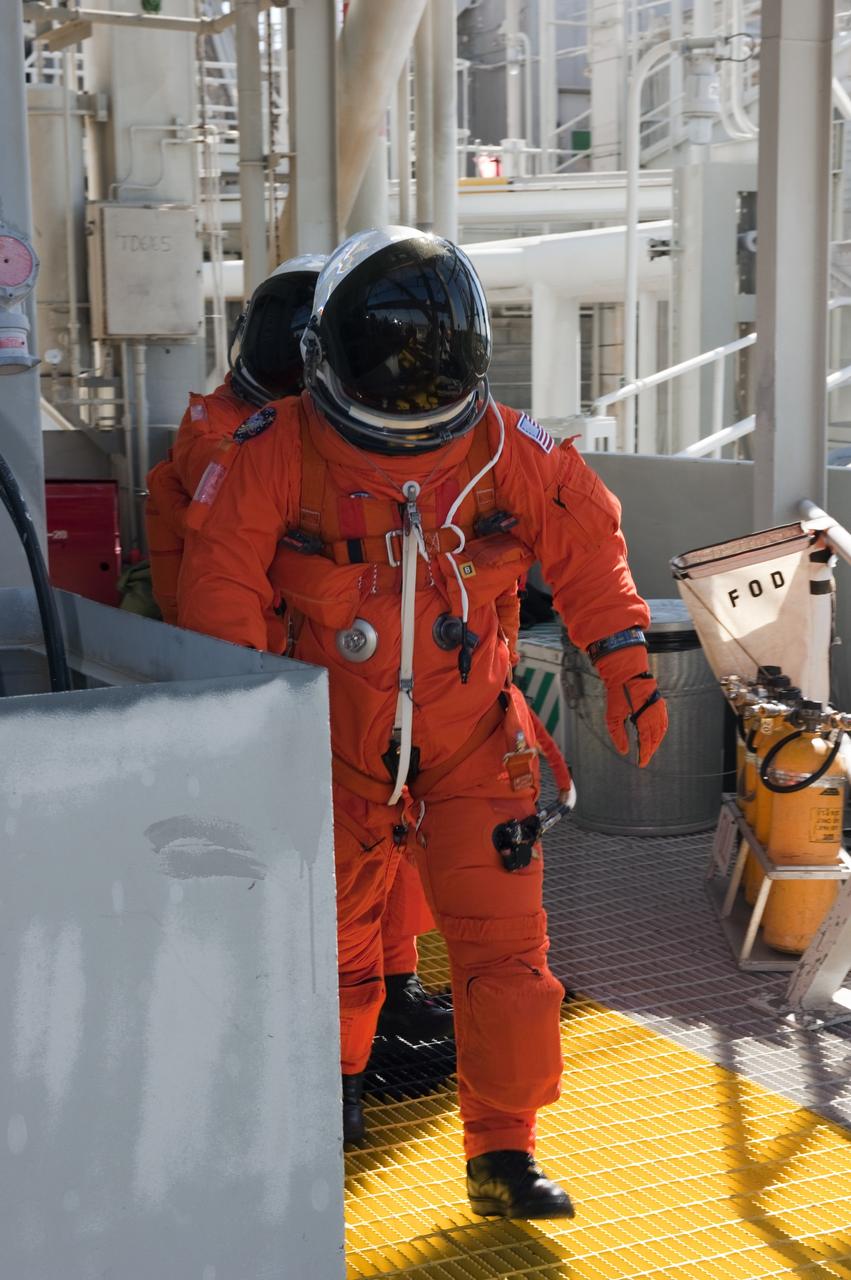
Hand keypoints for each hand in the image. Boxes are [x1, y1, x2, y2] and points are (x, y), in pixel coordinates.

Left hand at [595, 645, 667, 767]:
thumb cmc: (618, 692)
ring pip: (661, 731)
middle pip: (655, 739)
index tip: (640, 764)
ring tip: (649, 750)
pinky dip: (660, 732)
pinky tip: (655, 735)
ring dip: (655, 742)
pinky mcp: (660, 703)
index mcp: (644, 718)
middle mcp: (655, 714)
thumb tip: (624, 751)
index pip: (646, 742)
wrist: (627, 671)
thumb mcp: (613, 715)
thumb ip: (618, 735)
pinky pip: (663, 722)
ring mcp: (659, 708)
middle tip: (644, 759)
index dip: (644, 754)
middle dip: (650, 750)